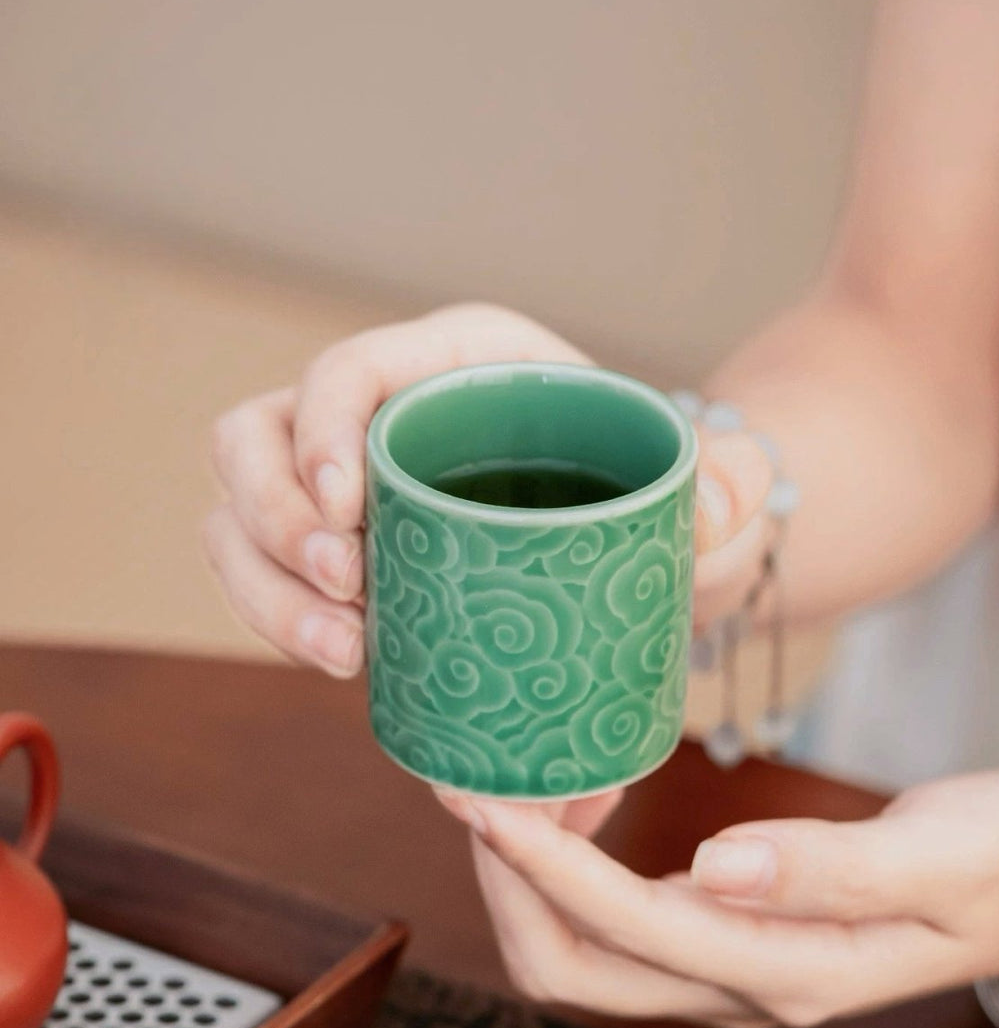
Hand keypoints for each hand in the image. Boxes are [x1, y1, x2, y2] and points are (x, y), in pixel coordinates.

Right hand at [203, 302, 771, 673]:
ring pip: (240, 514)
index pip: (348, 370)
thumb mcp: (701, 480)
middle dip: (277, 522)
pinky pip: (268, 574)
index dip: (320, 430)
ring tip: (343, 653)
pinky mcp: (346, 553)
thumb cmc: (658, 491)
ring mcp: (349, 485)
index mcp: (457, 364)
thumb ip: (729, 484)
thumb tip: (710, 516)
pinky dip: (280, 620)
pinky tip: (346, 663)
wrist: (636, 540)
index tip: (351, 513)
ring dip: (265, 587)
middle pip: (255, 440)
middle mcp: (384, 413)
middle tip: (349, 600)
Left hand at [437, 770, 998, 1027]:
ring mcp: (738, 964)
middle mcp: (748, 982)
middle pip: (577, 967)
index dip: (543, 867)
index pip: (628, 929)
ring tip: (520, 780)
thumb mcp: (939, 857)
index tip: (484, 800)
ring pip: (591, 946)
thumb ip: (827, 871)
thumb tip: (717, 867)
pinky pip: (626, 916)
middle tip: (474, 787)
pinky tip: (589, 796)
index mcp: (791, 969)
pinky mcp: (739, 932)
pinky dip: (578, 864)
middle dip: (509, 883)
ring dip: (535, 873)